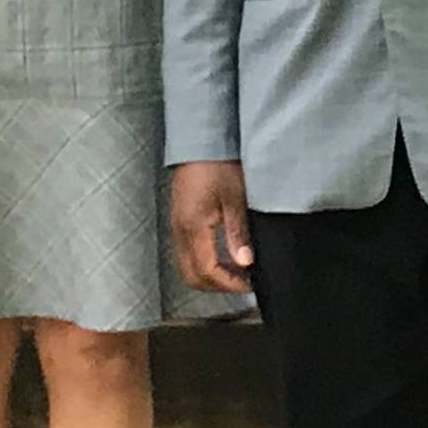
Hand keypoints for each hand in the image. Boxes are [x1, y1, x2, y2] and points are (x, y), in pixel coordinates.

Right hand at [170, 159, 254, 292]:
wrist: (200, 142)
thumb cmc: (219, 166)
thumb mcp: (236, 199)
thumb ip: (238, 233)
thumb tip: (245, 263)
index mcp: (193, 227)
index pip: (206, 271)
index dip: (228, 283)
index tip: (250, 284)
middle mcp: (180, 231)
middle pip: (192, 276)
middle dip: (217, 286)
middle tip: (243, 282)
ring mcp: (177, 226)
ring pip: (187, 266)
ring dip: (210, 275)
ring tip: (237, 271)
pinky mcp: (180, 220)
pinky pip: (186, 253)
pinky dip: (204, 262)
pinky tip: (224, 256)